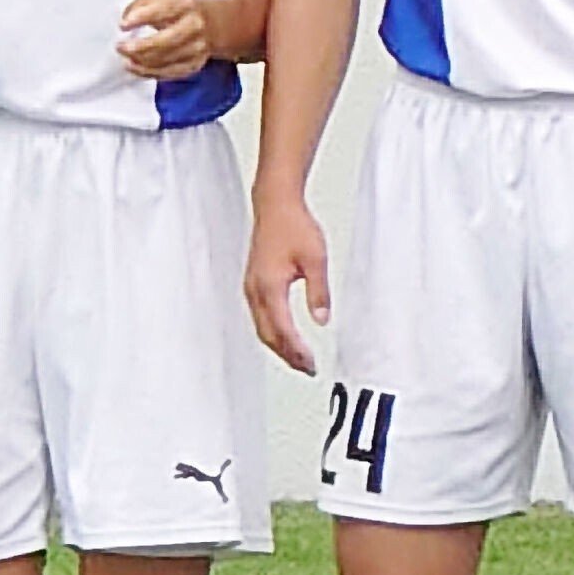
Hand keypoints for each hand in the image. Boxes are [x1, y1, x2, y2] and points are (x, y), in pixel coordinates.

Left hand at [113, 0, 215, 77]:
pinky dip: (149, 72)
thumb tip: (125, 19)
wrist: (217, 23)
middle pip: (166, 41)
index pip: (162, 11)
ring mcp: (197, 47)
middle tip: (121, 47)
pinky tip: (135, 67)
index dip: (141, 18)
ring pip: (166, 59)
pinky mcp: (194, 64)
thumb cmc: (183, 9)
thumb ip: (143, 3)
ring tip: (125, 58)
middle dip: (140, 47)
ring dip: (141, 61)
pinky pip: (170, 72)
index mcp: (185, 4)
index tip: (123, 24)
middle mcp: (194, 26)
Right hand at [247, 195, 331, 371]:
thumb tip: (322, 320)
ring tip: (299, 360)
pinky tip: (286, 338)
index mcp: (269, 286)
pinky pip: (260, 317)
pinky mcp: (253, 283)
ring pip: (262, 328)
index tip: (312, 364)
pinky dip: (272, 332)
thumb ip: (319, 292)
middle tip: (308, 369)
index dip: (296, 351)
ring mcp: (251, 287)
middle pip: (268, 335)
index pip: (282, 330)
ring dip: (279, 346)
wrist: (275, 205)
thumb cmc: (294, 226)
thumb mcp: (316, 259)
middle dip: (287, 355)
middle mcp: (255, 290)